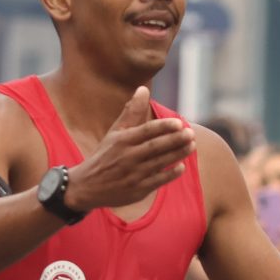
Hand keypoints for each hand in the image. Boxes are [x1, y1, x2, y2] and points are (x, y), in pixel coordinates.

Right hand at [67, 87, 194, 212]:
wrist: (87, 186)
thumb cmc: (105, 155)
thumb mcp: (115, 133)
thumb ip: (131, 112)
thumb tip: (143, 89)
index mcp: (121, 141)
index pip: (145, 131)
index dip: (163, 127)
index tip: (179, 123)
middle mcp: (127, 157)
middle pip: (155, 147)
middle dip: (175, 140)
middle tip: (190, 133)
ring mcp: (133, 175)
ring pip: (159, 163)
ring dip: (177, 154)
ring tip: (191, 145)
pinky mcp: (137, 190)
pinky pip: (157, 181)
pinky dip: (170, 174)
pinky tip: (181, 166)